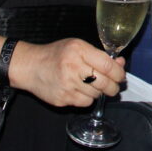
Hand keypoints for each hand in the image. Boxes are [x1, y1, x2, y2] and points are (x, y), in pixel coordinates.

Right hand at [8, 38, 125, 107]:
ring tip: (92, 85)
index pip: (107, 65)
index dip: (119, 73)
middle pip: (104, 83)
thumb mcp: (78, 47)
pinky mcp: (62, 99)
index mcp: (78, 50)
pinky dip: (87, 99)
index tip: (121, 75)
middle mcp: (73, 67)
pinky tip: (81, 90)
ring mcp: (67, 85)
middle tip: (113, 85)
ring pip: (96, 94)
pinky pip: (85, 103)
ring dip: (99, 92)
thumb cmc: (56, 55)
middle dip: (114, 86)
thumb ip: (99, 55)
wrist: (30, 67)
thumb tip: (120, 64)